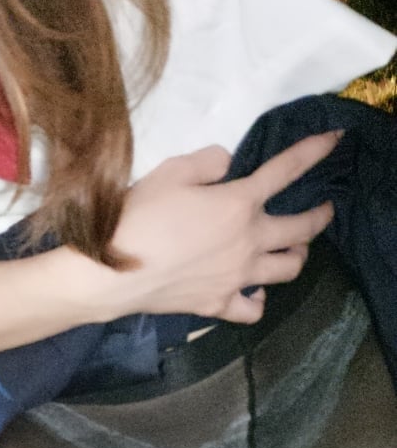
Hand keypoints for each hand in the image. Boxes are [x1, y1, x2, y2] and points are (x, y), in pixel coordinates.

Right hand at [112, 131, 340, 323]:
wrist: (111, 272)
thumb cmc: (137, 217)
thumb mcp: (169, 171)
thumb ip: (207, 161)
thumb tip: (227, 165)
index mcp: (239, 202)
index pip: (287, 170)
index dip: (315, 151)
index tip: (336, 139)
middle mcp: (248, 241)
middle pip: (302, 229)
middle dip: (321, 216)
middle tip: (325, 209)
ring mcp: (237, 277)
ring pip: (289, 269)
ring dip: (298, 256)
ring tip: (294, 250)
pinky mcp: (218, 304)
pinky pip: (253, 308)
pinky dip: (258, 299)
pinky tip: (253, 291)